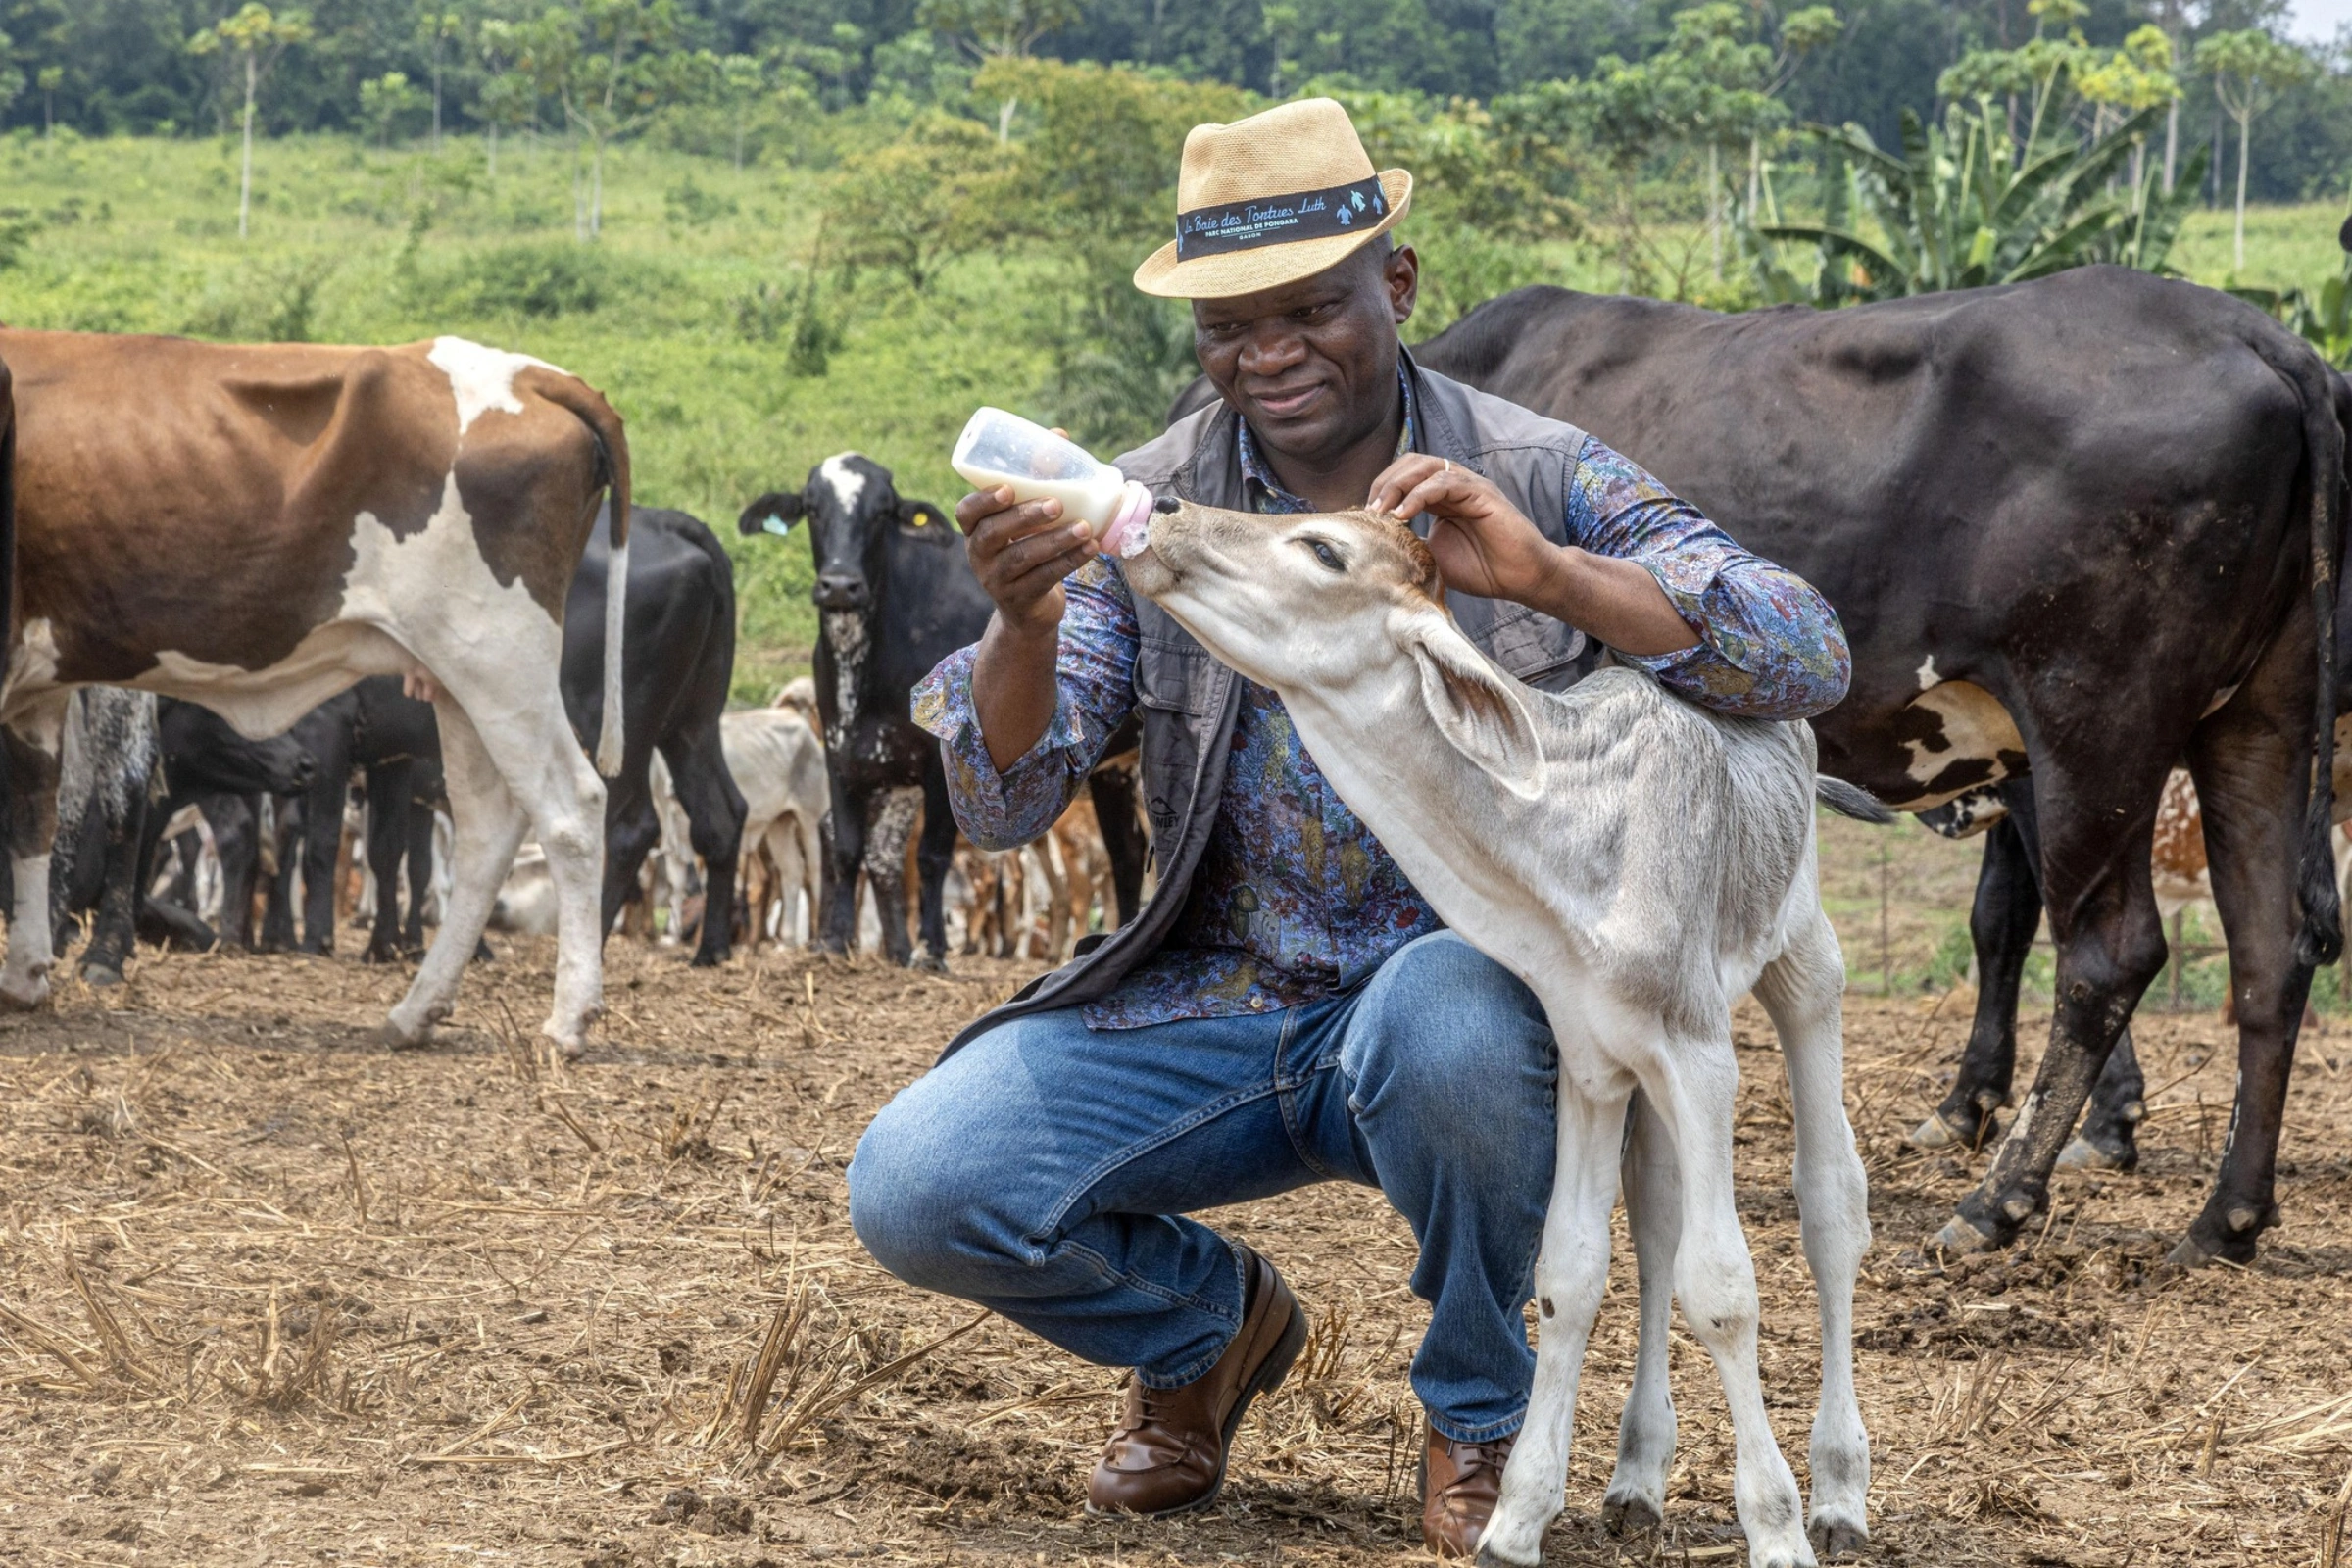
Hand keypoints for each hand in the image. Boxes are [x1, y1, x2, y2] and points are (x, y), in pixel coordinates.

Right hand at [956, 483, 1099, 638]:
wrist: (1029, 610)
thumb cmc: (1028, 547)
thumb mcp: (1025, 519)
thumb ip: (1037, 478)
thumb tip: (1060, 435)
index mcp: (975, 530)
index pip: (966, 512)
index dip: (983, 500)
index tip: (1008, 489)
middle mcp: (979, 556)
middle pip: (993, 534)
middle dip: (1025, 517)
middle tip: (1057, 504)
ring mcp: (997, 580)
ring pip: (1022, 557)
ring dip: (1055, 540)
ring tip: (1084, 527)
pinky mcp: (1020, 599)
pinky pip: (1044, 578)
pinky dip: (1069, 561)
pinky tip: (1090, 547)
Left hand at [1367, 453, 1562, 604]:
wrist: (1521, 578)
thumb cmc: (1483, 570)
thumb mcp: (1433, 557)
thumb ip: (1410, 545)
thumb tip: (1376, 548)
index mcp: (1440, 498)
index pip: (1403, 477)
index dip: (1381, 491)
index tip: (1365, 518)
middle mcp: (1452, 485)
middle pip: (1410, 464)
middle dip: (1384, 483)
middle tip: (1369, 512)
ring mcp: (1467, 485)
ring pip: (1424, 466)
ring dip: (1396, 486)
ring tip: (1382, 512)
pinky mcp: (1480, 492)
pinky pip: (1444, 481)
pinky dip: (1418, 495)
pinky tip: (1403, 515)